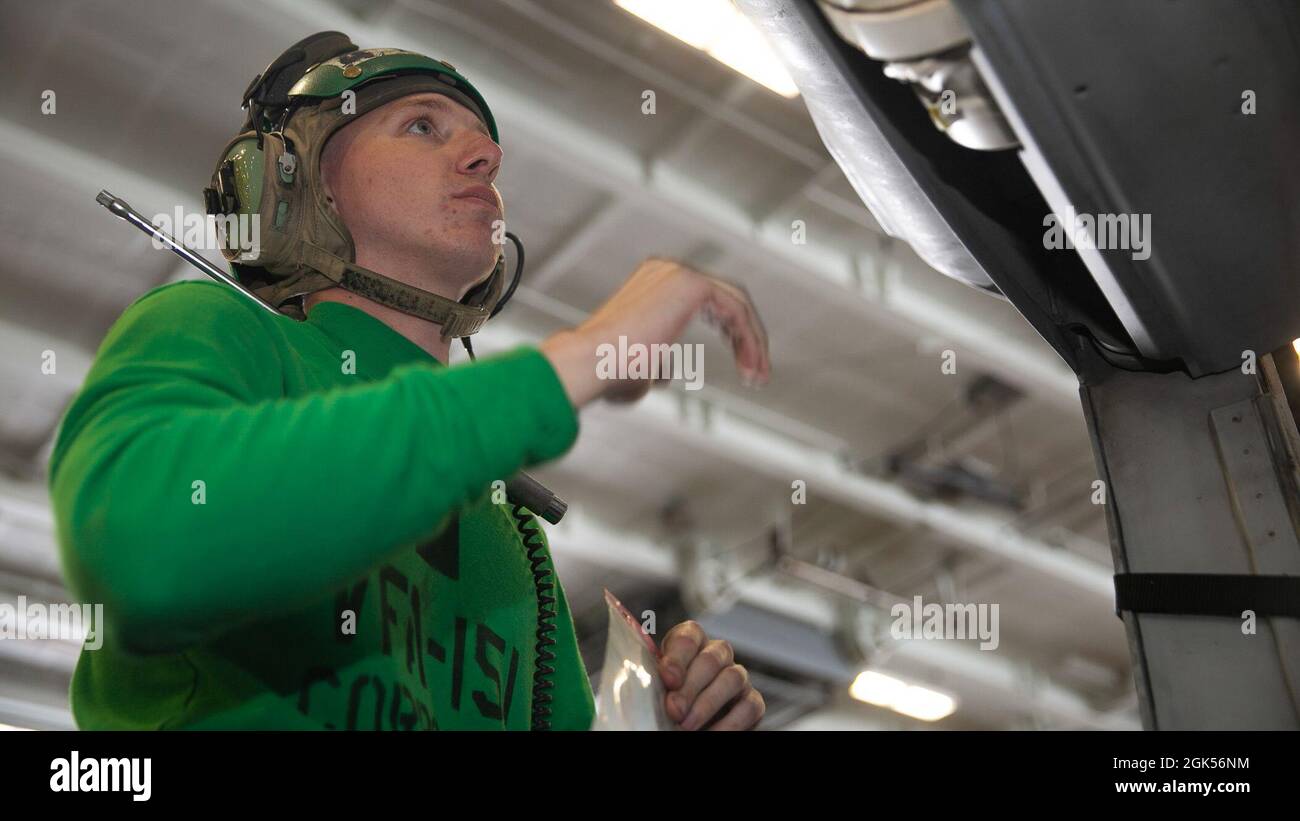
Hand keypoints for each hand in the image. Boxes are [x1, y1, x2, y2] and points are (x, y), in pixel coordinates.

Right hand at [539, 257, 769, 407]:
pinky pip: (737, 310)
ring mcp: (679, 272)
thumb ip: (654, 362)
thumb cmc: (607, 373)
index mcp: (653, 281)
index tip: (745, 368)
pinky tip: (751, 368)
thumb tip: (664, 373)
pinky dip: (750, 340)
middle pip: (728, 298)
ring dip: (753, 343)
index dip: (733, 334)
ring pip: (737, 304)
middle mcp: (666, 269)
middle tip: (758, 375)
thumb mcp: (636, 368)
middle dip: (747, 337)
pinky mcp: (691, 284)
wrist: (592, 363)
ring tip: (758, 378)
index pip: (710, 300)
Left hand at [657, 619, 764, 730]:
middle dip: (690, 687)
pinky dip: (730, 723)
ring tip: (686, 726)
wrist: (685, 719)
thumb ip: (657, 681)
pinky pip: (749, 706)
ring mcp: (738, 675)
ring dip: (708, 704)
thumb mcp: (658, 685)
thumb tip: (655, 687)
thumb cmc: (668, 697)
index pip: (688, 638)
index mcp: (691, 642)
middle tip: (674, 709)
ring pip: (732, 678)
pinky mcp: (752, 700)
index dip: (677, 657)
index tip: (668, 678)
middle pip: (710, 660)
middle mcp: (717, 654)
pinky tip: (711, 733)